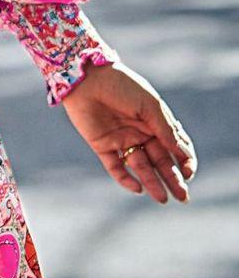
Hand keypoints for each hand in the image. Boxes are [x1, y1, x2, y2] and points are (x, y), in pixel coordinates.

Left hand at [61, 62, 196, 202]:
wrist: (88, 78)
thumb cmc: (122, 86)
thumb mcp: (150, 106)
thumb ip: (165, 130)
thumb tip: (182, 153)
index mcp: (155, 121)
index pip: (174, 146)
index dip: (184, 161)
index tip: (190, 173)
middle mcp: (140, 133)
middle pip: (160, 161)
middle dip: (172, 179)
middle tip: (183, 197)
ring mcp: (122, 140)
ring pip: (140, 167)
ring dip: (152, 183)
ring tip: (164, 199)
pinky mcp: (102, 145)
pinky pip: (115, 167)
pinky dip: (125, 178)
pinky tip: (138, 188)